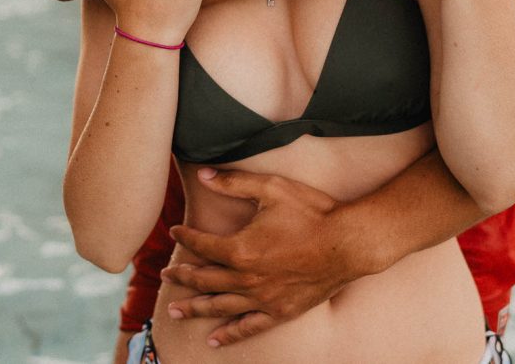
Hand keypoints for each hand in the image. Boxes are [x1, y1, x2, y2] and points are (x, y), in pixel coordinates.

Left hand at [159, 168, 363, 346]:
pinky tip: (215, 338)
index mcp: (241, 249)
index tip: (174, 231)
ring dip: (194, 308)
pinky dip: (229, 334)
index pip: (202, 245)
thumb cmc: (312, 212)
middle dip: (181, 276)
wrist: (349, 242)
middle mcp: (246, 278)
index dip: (185, 237)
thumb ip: (236, 183)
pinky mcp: (280, 311)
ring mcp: (263, 298)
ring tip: (174, 310)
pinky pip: (248, 327)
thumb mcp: (272, 188)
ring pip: (219, 306)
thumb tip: (204, 175)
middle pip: (204, 280)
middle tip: (165, 274)